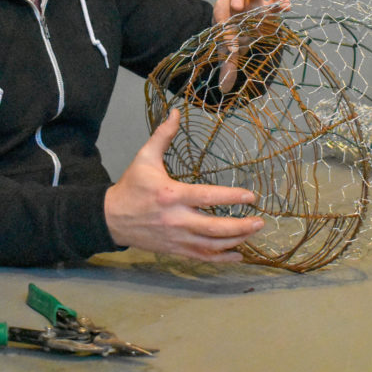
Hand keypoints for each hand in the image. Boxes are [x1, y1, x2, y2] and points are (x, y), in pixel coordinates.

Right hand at [104, 110, 263, 261]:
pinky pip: (202, 257)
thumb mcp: (144, 158)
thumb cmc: (131, 187)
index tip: (251, 196)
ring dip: (236, 241)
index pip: (206, 197)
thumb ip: (162, 135)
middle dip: (241, 226)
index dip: (231, 197)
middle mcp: (176, 220)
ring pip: (211, 245)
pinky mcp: (175, 249)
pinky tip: (238, 255)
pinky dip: (222, 258)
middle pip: (214, 228)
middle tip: (261, 221)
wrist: (110, 218)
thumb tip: (176, 112)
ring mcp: (176, 238)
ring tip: (254, 232)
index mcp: (171, 195)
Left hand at [213, 0, 288, 91]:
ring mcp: (256, 1)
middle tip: (238, 8)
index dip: (224, 22)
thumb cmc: (234, 41)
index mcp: (224, 9)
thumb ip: (227, 66)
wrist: (246, 35)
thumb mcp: (230, 53)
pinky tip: (286, 8)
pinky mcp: (272, 5)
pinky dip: (281, 0)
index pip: (221, 10)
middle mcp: (239, 1)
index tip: (231, 44)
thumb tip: (224, 88)